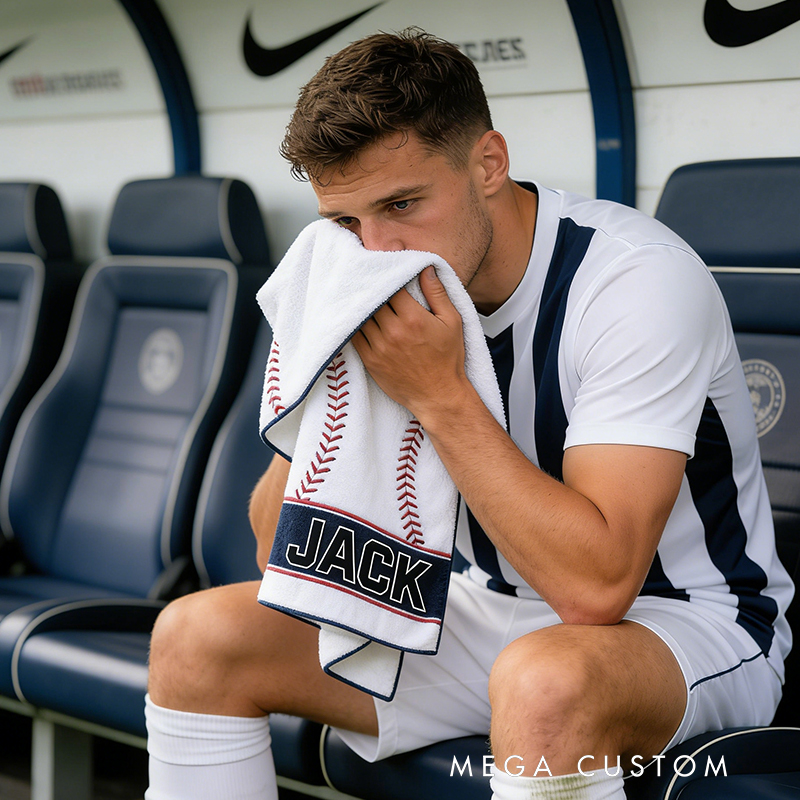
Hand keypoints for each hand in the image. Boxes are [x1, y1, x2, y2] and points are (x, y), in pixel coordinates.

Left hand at [352, 266, 469, 423]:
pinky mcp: (370, 360)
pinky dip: (354, 324)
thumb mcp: (452, 322)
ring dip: (360, 305)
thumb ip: (437, 293)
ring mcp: (379, 347)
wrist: (438, 396)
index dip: (386, 274)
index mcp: (413, 318)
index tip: (384, 266)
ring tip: (360, 294)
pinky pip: (354, 336)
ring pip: (361, 316)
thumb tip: (427, 268)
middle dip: (371, 287)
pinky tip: (356, 317)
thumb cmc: (448, 359)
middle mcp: (393, 331)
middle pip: (373, 298)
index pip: (391, 286)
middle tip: (368, 277)